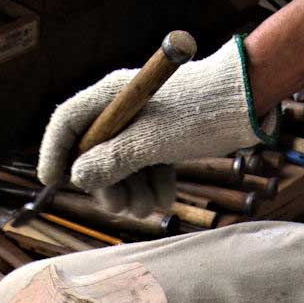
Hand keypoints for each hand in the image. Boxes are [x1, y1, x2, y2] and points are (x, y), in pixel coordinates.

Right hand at [38, 37, 277, 217]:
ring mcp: (144, 128)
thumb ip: (113, 161)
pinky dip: (152, 188)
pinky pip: (145, 172)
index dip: (55, 152)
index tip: (53, 183)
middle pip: (93, 154)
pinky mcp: (164, 142)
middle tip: (120, 206)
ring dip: (133, 194)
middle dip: (106, 186)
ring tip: (151, 207)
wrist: (250, 103)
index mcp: (114, 96)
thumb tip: (78, 177)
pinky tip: (166, 200)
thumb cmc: (201, 112)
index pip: (68, 122)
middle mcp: (124, 110)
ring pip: (121, 169)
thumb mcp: (152, 141)